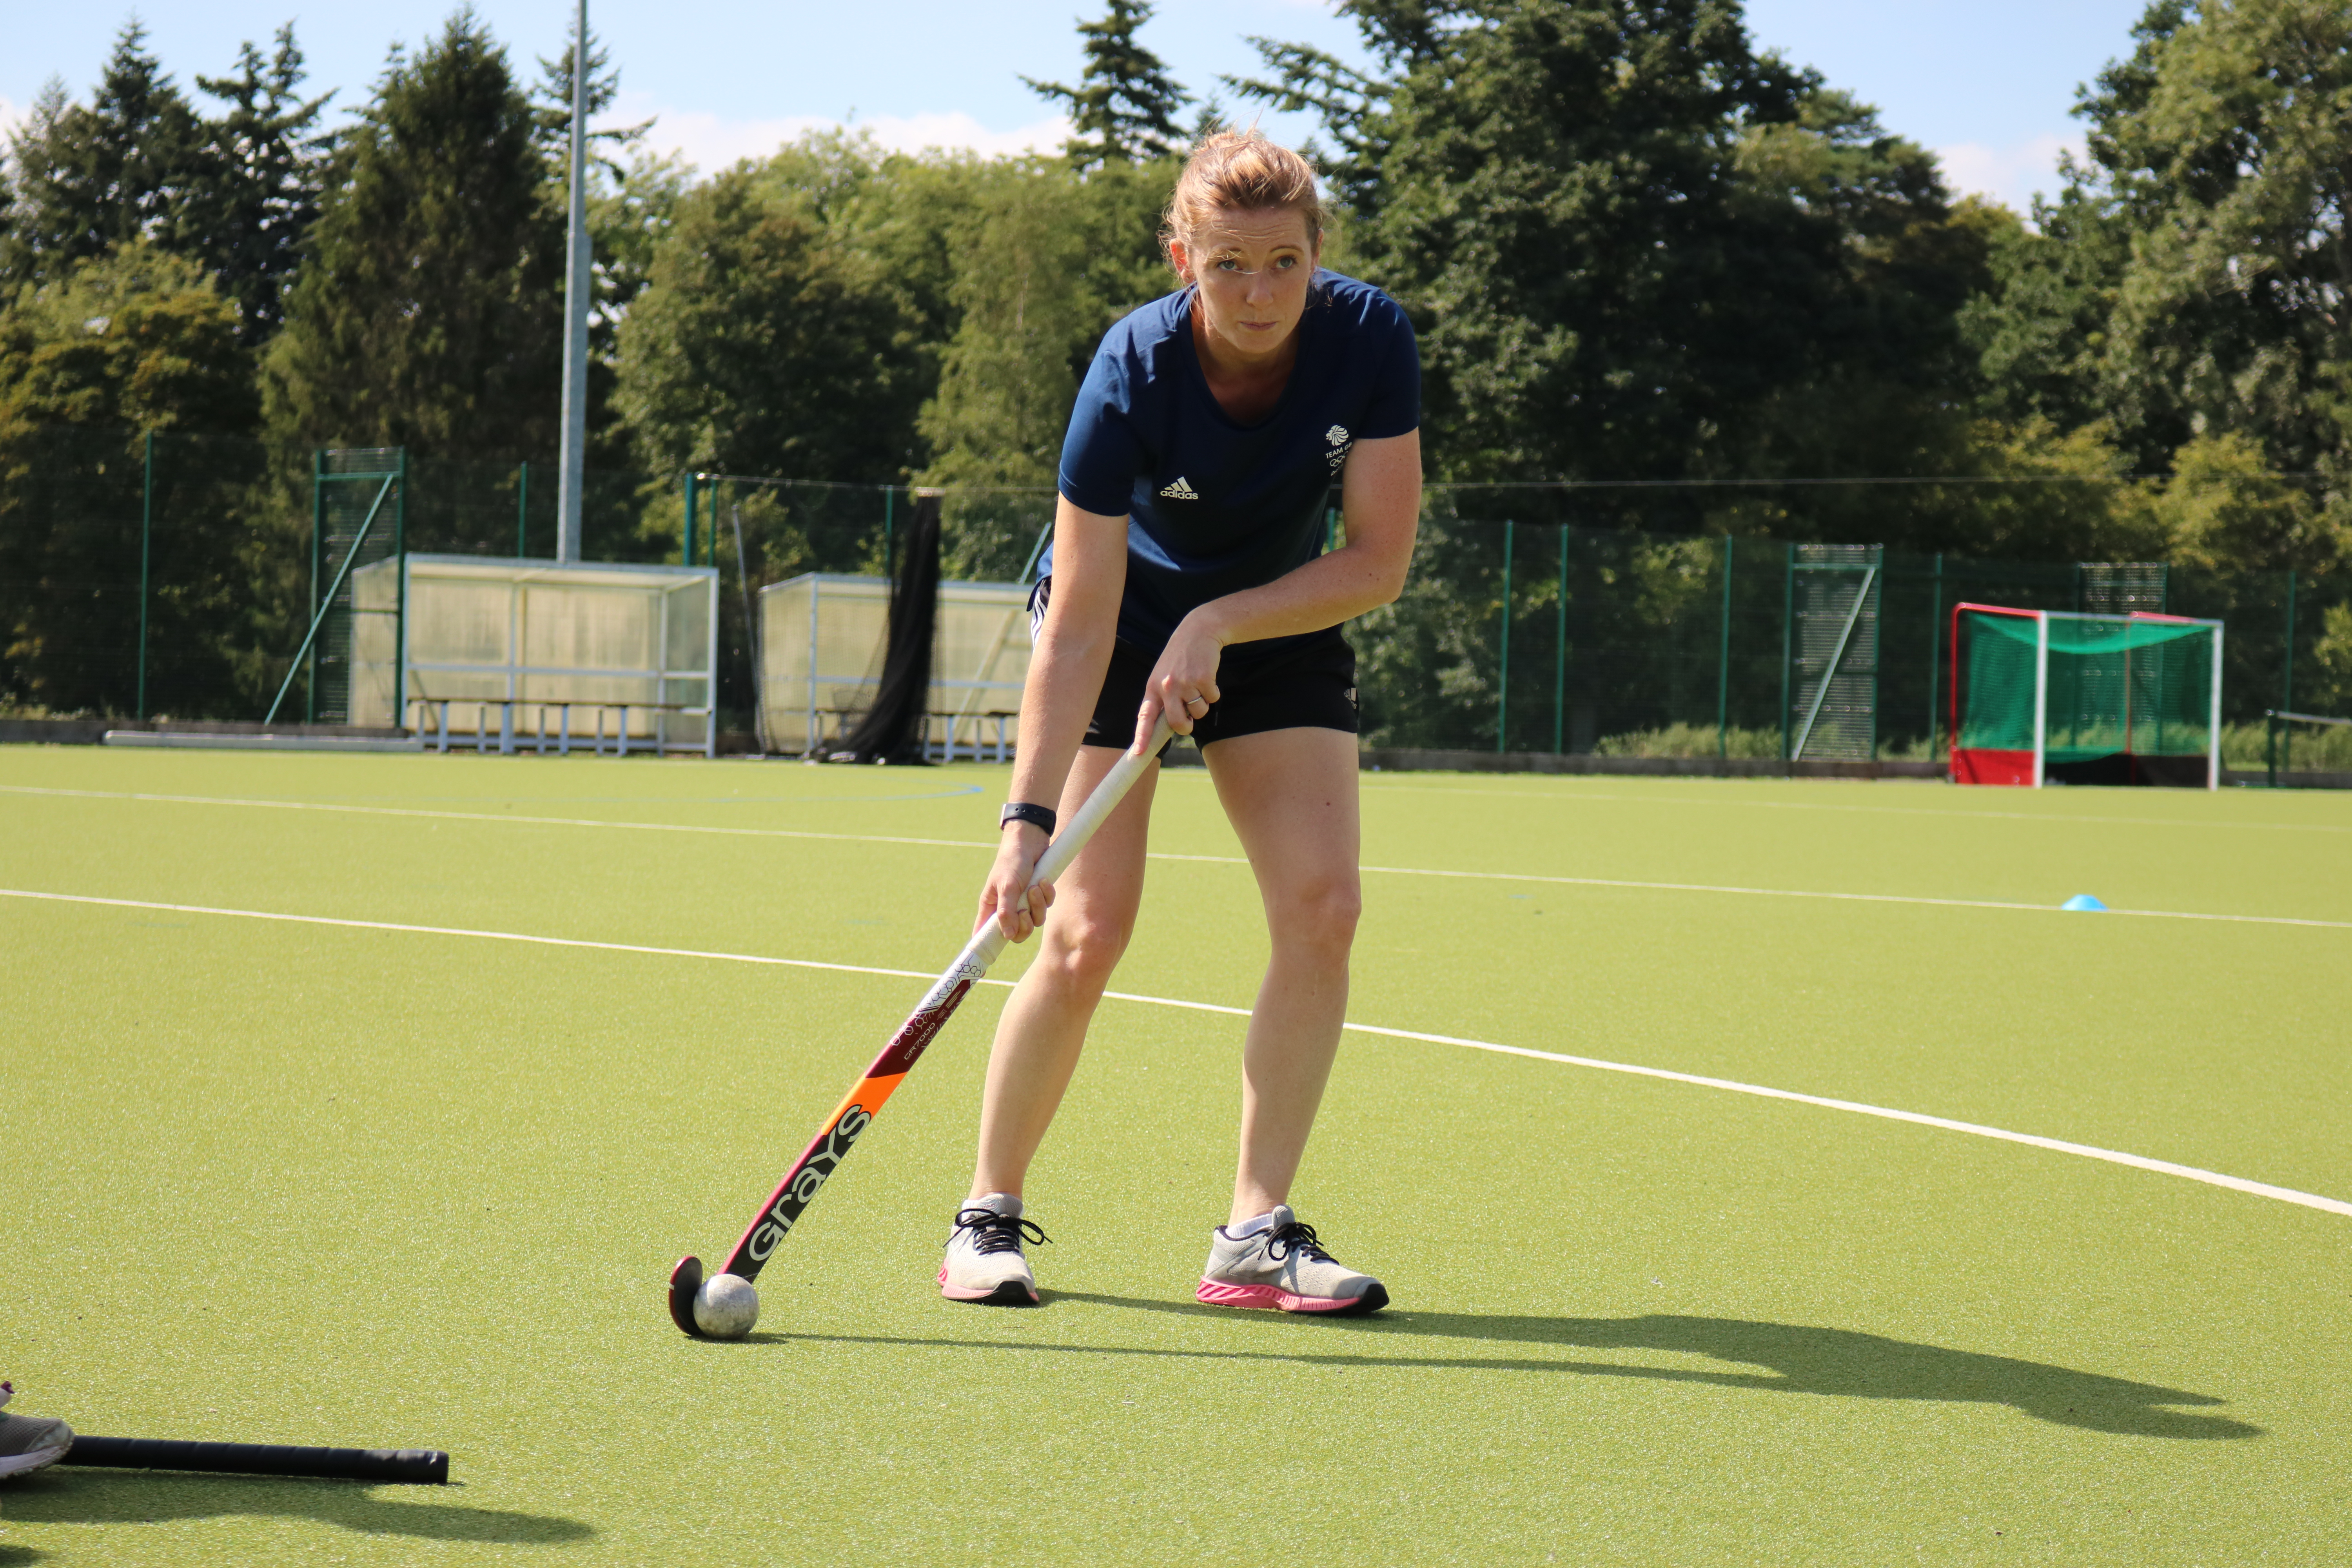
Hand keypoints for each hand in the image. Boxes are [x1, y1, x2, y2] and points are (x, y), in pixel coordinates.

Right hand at [975, 823, 1053, 941]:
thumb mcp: (1007, 885)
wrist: (1031, 840)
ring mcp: (1023, 903)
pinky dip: (1046, 895)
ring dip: (1038, 905)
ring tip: (1034, 886)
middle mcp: (1006, 908)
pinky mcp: (1038, 896)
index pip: (983, 935)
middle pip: (1017, 934)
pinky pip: (1046, 907)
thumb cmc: (1012, 860)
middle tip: (1024, 912)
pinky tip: (1042, 881)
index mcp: (991, 907)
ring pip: (1034, 921)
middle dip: (1024, 925)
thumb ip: (1006, 911)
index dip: (984, 951)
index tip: (985, 968)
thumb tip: (1008, 936)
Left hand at [1136, 611, 1224, 748]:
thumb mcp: (1163, 675)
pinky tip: (1208, 676)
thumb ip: (1163, 699)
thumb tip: (1172, 727)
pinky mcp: (1203, 678)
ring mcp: (1185, 682)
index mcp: (1153, 687)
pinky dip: (1214, 692)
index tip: (1137, 754)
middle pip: (1178, 723)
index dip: (1141, 736)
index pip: (1145, 716)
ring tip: (1197, 684)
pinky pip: (1213, 699)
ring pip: (1199, 712)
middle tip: (1190, 720)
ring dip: (1202, 703)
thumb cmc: (1180, 658)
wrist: (1198, 631)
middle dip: (1187, 726)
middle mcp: (1167, 686)